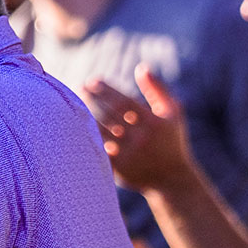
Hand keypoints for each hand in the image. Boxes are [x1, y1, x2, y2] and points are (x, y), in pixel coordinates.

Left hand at [81, 64, 193, 191]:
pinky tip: (77, 126)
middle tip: (79, 88)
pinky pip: (98, 149)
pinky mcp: (118, 168)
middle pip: (109, 115)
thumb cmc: (172, 140)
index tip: (93, 81)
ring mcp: (128, 154)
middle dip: (92, 99)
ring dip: (85, 116)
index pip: (124, 102)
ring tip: (74, 105)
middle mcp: (140, 138)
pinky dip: (87, 137)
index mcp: (153, 123)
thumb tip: (141, 67)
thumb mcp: (173, 112)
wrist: (171, 179)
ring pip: (100, 131)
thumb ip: (157, 89)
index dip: (106, 91)